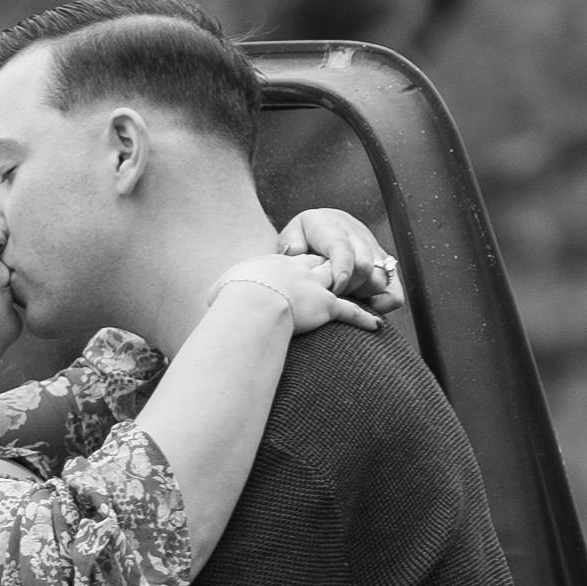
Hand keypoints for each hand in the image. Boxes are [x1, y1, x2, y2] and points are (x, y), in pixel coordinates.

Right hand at [222, 235, 376, 341]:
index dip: (300, 263)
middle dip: (328, 266)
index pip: (293, 261)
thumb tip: (209, 300)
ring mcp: (315, 287)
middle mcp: (298, 271)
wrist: (252, 302)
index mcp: (274, 265)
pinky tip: (377, 324)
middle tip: (336, 270)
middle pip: (318, 264)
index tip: (303, 265)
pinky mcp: (327, 306)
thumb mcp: (219, 290)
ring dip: (351, 286)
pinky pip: (351, 313)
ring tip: (364, 290)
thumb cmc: (231, 297)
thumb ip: (221, 292)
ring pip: (339, 284)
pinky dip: (365, 319)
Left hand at [274, 203, 401, 319]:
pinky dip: (384, 303)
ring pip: (380, 279)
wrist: (328, 223)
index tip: (333, 291)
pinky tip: (366, 306)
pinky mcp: (384, 266)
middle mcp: (358, 239)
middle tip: (331, 297)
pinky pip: (394, 291)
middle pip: (364, 267)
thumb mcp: (294, 232)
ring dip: (363, 295)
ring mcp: (374, 252)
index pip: (343, 250)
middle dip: (348, 288)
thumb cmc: (307, 234)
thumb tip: (294, 253)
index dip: (341, 272)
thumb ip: (291, 243)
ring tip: (345, 299)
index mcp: (334, 230)